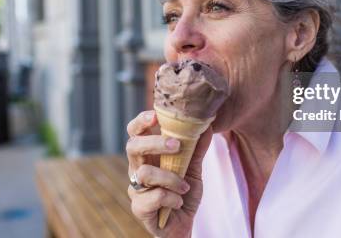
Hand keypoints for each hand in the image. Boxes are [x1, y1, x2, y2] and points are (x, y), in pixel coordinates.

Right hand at [126, 110, 212, 236]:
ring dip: (170, 178)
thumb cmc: (183, 193)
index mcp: (148, 155)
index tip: (155, 115)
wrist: (183, 224)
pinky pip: (152, 197)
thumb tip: (208, 126)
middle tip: (176, 146)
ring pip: (144, 173)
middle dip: (154, 143)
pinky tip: (179, 201)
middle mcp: (137, 169)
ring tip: (185, 185)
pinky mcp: (139, 208)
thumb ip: (197, 149)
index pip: (136, 132)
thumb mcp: (194, 169)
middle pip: (132, 146)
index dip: (141, 121)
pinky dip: (171, 197)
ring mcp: (136, 189)